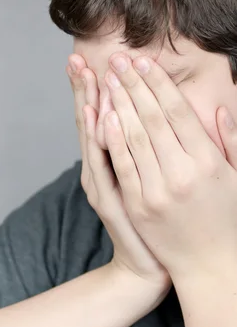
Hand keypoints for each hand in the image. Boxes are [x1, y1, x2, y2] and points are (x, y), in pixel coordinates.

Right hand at [67, 54, 171, 292]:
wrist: (145, 268)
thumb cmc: (153, 224)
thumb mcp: (147, 181)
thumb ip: (143, 151)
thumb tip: (147, 118)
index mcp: (110, 164)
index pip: (100, 119)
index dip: (92, 90)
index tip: (89, 58)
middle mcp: (100, 172)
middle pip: (89, 123)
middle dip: (83, 90)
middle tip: (75, 58)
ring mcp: (102, 186)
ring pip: (94, 139)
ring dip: (88, 105)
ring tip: (84, 75)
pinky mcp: (110, 202)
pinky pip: (105, 164)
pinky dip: (99, 140)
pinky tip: (96, 116)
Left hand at [103, 52, 236, 281]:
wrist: (209, 266)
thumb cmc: (227, 220)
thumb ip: (231, 141)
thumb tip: (219, 107)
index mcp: (208, 161)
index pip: (178, 112)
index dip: (158, 83)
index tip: (144, 62)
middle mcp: (181, 173)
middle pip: (151, 118)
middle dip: (133, 85)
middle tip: (118, 60)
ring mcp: (156, 191)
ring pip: (133, 137)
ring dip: (118, 104)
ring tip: (107, 79)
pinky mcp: (138, 207)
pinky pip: (122, 166)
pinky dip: (111, 139)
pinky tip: (102, 116)